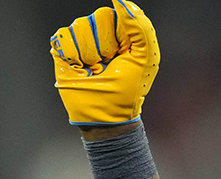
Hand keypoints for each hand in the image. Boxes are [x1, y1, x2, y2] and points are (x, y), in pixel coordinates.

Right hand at [51, 0, 159, 125]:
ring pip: (80, 27)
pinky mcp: (63, 49)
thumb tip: (122, 0)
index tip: (122, 54)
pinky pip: (64, 37)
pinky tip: (80, 68)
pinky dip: (73, 56)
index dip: (118, 35)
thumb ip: (140, 28)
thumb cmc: (127, 89)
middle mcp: (102, 33)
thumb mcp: (145, 58)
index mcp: (123, 33)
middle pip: (98, 17)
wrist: (104, 113)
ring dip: (90, 53)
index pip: (116, 14)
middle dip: (105, 44)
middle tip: (109, 63)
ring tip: (95, 68)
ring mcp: (81, 40)